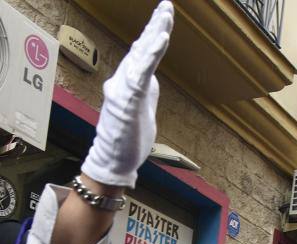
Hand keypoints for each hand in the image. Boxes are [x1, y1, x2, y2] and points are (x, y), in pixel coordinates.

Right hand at [81, 1, 173, 187]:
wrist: (114, 160)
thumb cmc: (127, 137)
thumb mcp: (141, 108)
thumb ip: (145, 91)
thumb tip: (150, 78)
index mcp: (130, 82)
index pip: (143, 52)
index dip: (153, 33)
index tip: (164, 15)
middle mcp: (124, 80)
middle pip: (142, 46)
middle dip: (156, 24)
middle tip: (167, 5)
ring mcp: (125, 89)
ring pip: (141, 55)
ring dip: (155, 33)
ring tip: (166, 15)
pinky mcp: (129, 100)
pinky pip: (143, 72)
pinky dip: (151, 54)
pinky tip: (162, 39)